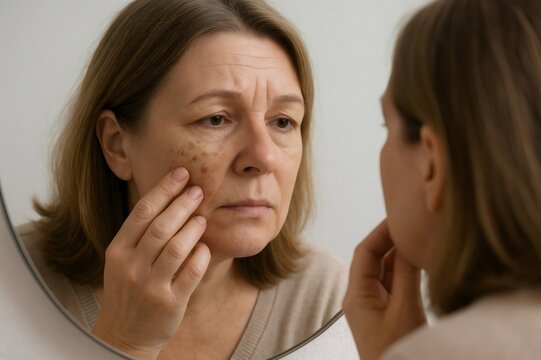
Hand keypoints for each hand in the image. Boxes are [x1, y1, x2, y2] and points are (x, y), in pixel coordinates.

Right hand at [92, 168, 210, 359]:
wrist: (123, 335)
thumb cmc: (128, 290)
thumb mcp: (121, 261)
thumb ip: (139, 234)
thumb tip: (169, 197)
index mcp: (117, 251)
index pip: (141, 212)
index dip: (164, 189)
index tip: (181, 173)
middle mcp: (131, 267)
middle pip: (160, 227)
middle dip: (182, 204)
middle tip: (198, 190)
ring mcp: (150, 287)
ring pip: (177, 248)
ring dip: (193, 228)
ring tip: (202, 217)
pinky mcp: (170, 303)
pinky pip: (191, 273)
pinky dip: (200, 255)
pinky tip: (204, 246)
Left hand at [343, 220, 425, 359]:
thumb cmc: (395, 351)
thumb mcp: (405, 310)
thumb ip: (407, 274)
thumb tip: (410, 243)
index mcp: (356, 295)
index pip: (364, 252)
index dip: (380, 232)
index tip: (398, 217)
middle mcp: (360, 297)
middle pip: (372, 258)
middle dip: (390, 240)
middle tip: (410, 223)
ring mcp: (373, 305)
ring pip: (384, 271)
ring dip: (398, 254)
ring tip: (416, 237)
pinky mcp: (386, 313)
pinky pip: (393, 284)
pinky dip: (404, 270)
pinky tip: (419, 261)